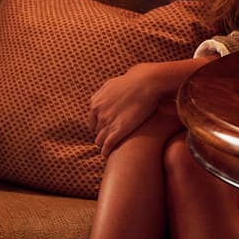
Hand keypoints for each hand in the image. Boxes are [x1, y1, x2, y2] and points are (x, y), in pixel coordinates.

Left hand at [89, 58, 214, 156]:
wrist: (145, 83)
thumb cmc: (131, 82)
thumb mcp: (111, 85)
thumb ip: (103, 94)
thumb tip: (101, 98)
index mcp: (95, 102)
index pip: (93, 120)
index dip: (99, 125)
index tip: (105, 129)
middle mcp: (98, 112)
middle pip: (96, 130)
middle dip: (101, 135)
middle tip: (107, 141)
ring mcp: (107, 122)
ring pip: (100, 140)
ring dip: (103, 145)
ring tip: (107, 150)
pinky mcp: (118, 130)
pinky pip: (108, 145)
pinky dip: (106, 151)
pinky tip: (107, 155)